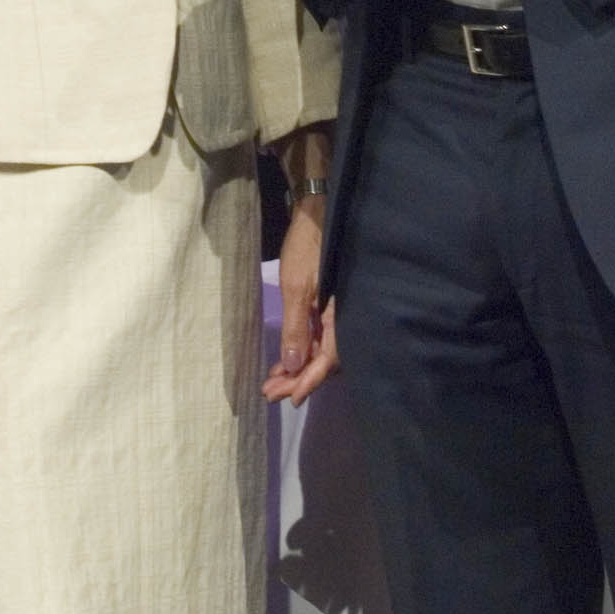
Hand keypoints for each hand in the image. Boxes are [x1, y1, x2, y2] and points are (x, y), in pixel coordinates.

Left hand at [263, 194, 338, 402]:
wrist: (317, 215)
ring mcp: (337, 313)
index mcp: (341, 316)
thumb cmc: (307, 248)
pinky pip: (319, 337)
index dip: (309, 382)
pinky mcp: (329, 307)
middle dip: (298, 379)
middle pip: (325, 360)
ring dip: (298, 368)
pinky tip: (285, 360)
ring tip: (272, 382)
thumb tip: (294, 366)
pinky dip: (302, 350)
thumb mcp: (297, 288)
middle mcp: (344, 318)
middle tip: (270, 393)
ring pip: (320, 351)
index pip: (328, 360)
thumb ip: (296, 328)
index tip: (289, 399)